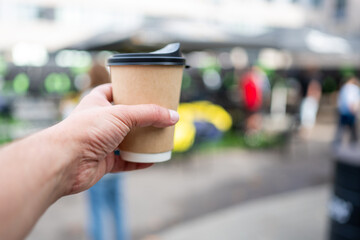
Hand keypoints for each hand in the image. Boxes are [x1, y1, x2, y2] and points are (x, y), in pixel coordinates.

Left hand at [55, 83, 178, 194]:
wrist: (65, 162)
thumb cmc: (85, 130)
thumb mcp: (121, 114)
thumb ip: (149, 114)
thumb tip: (173, 116)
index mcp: (97, 102)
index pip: (113, 91)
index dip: (128, 89)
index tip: (145, 89)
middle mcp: (98, 122)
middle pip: (124, 117)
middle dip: (141, 118)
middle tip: (159, 116)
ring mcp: (101, 142)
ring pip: (126, 140)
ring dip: (142, 141)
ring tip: (160, 137)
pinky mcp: (104, 162)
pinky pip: (126, 161)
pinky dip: (139, 161)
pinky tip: (153, 160)